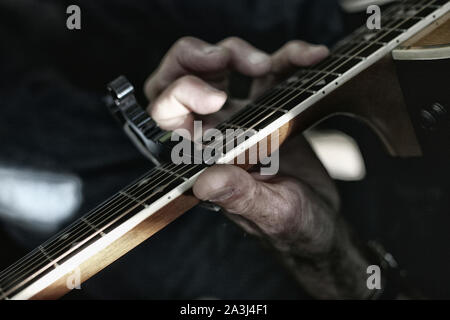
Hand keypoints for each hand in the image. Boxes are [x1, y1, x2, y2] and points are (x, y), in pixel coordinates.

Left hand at [144, 37, 370, 298]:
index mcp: (201, 160)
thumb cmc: (292, 224)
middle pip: (181, 81)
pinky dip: (289, 56)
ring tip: (267, 64)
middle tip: (223, 57)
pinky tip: (310, 57)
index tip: (216, 97)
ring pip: (222, 67)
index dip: (179, 95)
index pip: (166, 117)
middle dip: (194, 59)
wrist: (321, 218)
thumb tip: (205, 181)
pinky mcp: (271, 106)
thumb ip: (239, 197)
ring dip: (240, 53)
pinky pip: (272, 70)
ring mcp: (242, 117)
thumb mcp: (271, 213)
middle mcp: (215, 134)